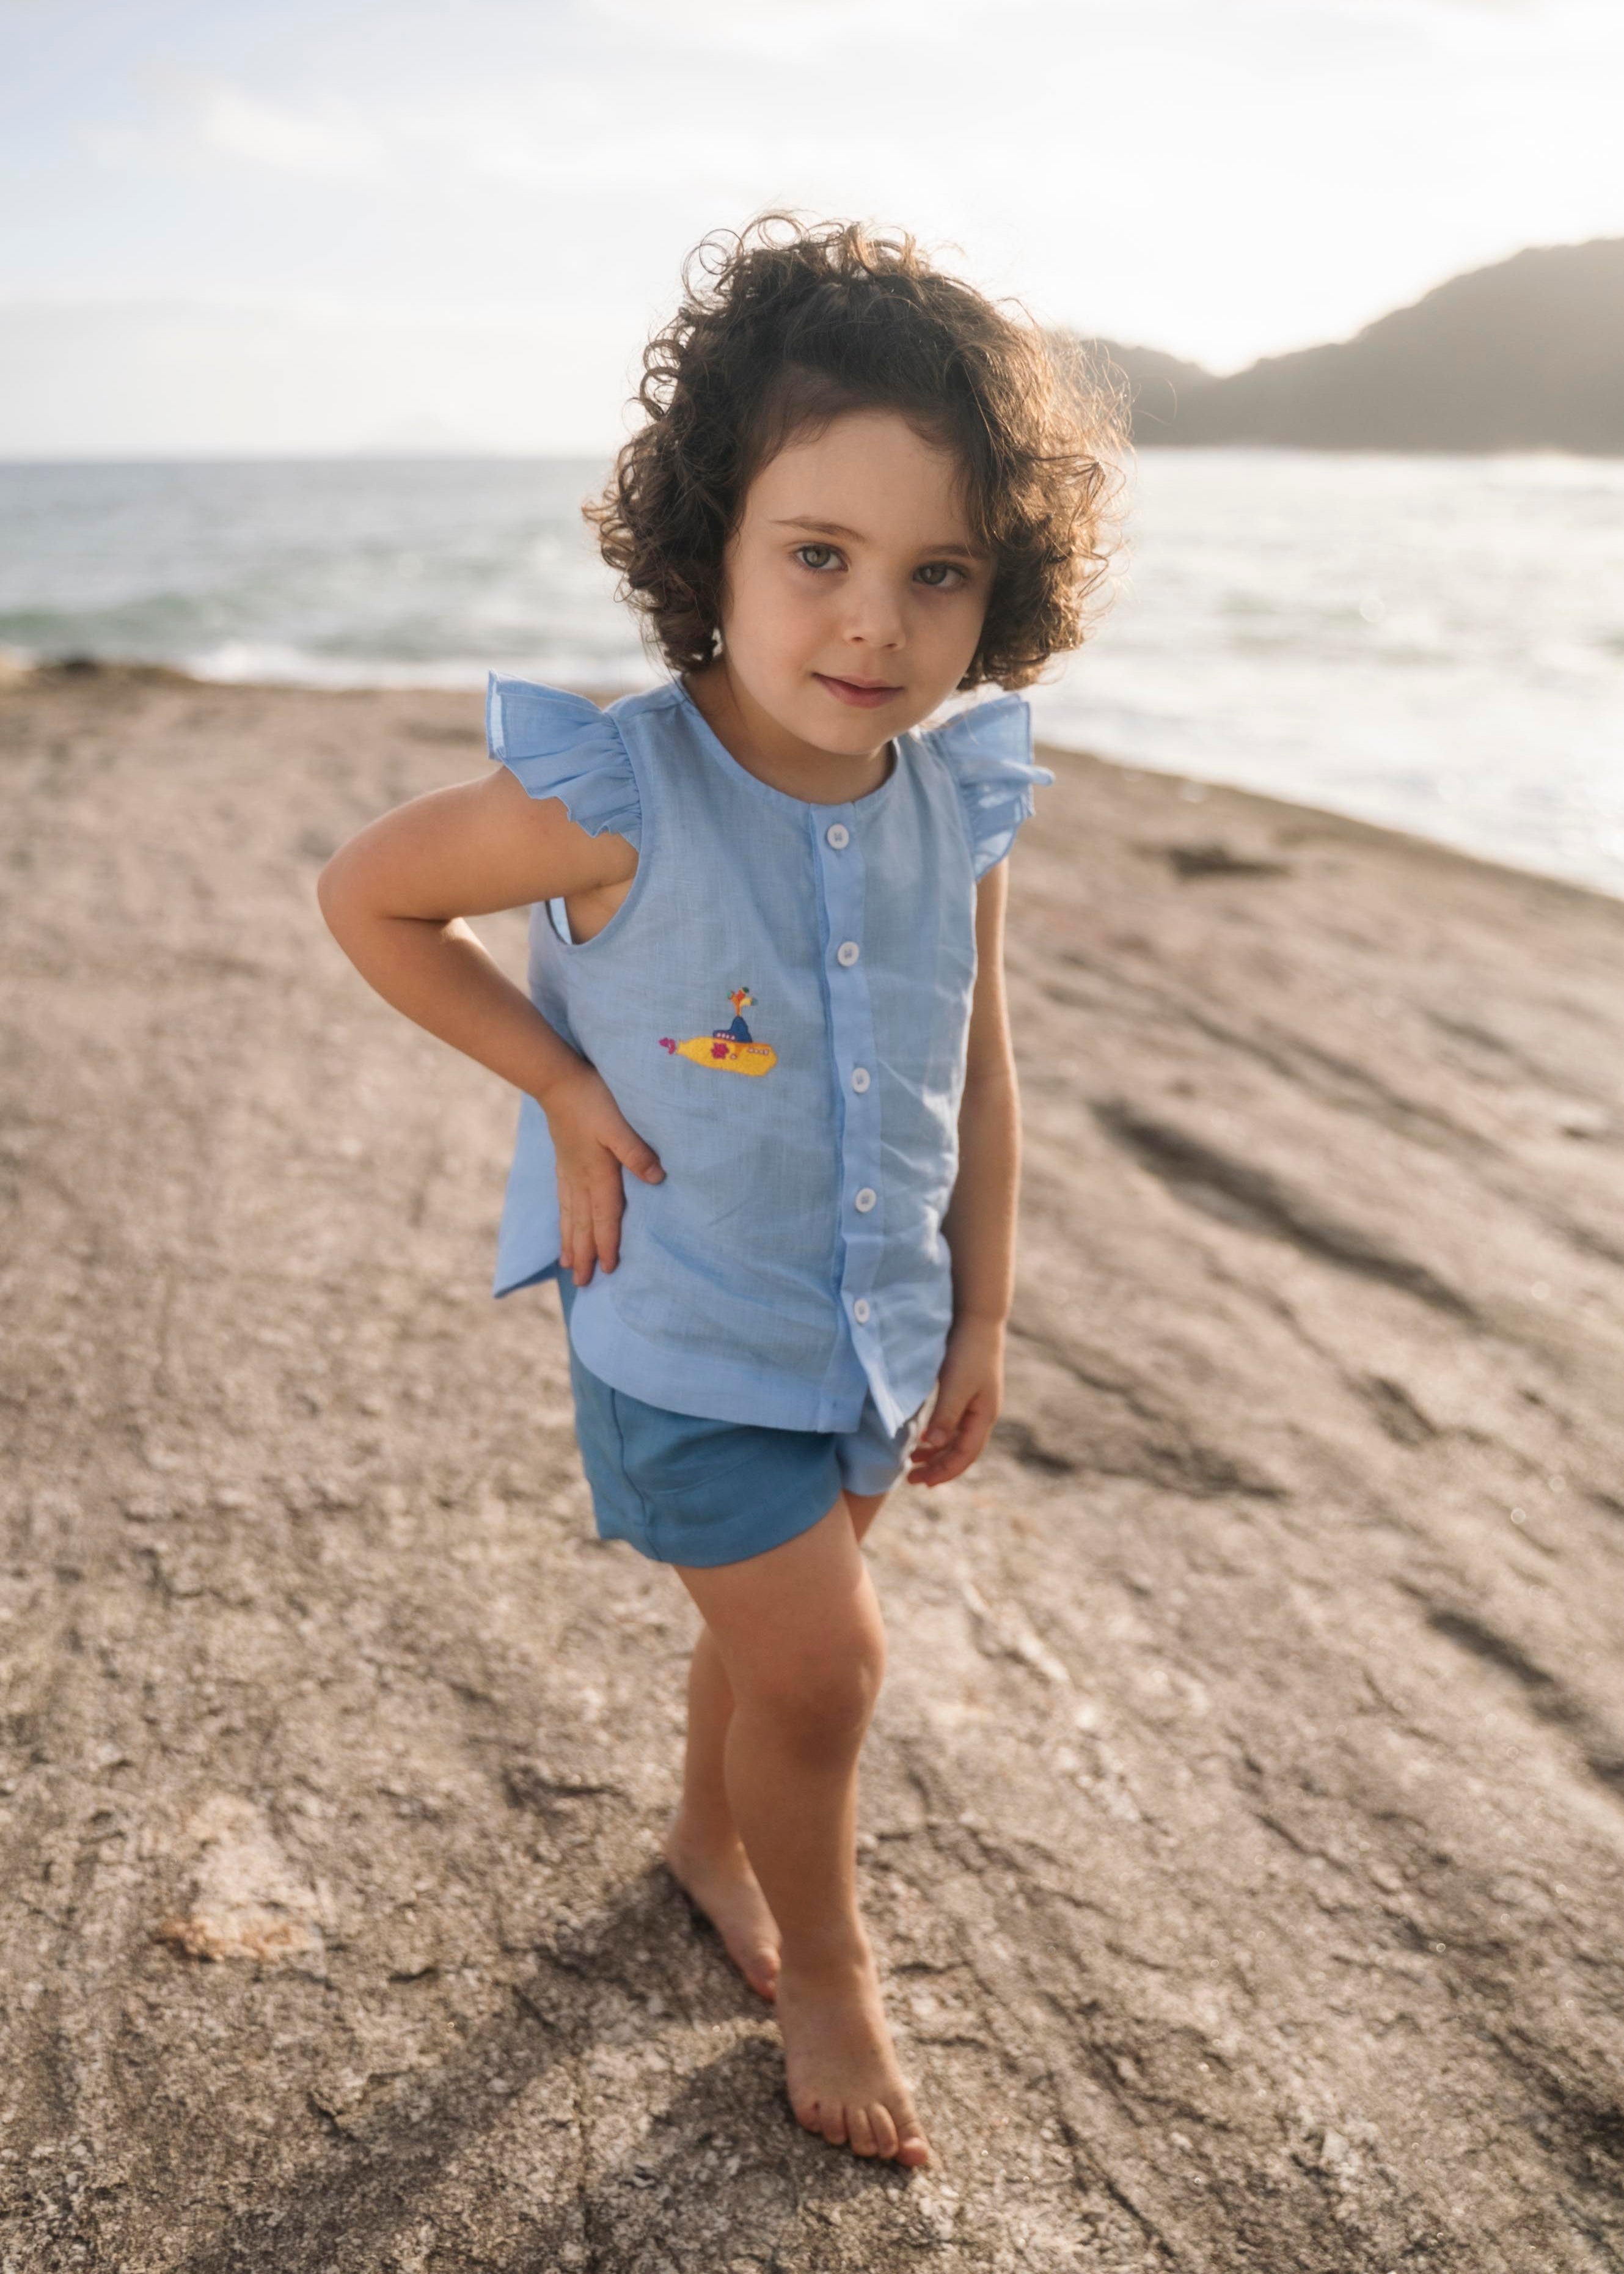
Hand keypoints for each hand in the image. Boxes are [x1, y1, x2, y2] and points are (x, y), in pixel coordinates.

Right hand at [539, 1058, 663, 1286]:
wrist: (558, 1081)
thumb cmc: (593, 1100)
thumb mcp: (620, 1124)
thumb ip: (637, 1152)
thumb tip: (658, 1179)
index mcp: (598, 1174)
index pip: (605, 1217)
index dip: (607, 1244)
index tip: (609, 1270)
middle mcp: (581, 1180)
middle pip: (583, 1225)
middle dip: (584, 1255)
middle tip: (582, 1284)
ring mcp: (569, 1172)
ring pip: (570, 1216)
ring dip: (570, 1242)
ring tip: (568, 1265)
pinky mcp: (563, 1162)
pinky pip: (563, 1201)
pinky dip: (563, 1220)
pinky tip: (563, 1224)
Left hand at [906, 1315, 1004, 1487]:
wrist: (977, 1319)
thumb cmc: (968, 1351)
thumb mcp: (955, 1385)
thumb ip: (946, 1416)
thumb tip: (934, 1445)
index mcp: (984, 1416)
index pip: (965, 1455)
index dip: (944, 1472)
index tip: (921, 1482)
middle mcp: (982, 1413)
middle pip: (961, 1451)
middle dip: (938, 1467)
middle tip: (912, 1479)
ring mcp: (976, 1403)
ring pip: (956, 1439)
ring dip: (937, 1452)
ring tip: (913, 1460)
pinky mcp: (966, 1392)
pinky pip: (953, 1424)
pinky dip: (938, 1435)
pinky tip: (924, 1436)